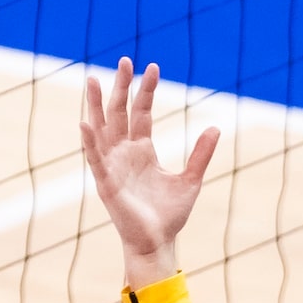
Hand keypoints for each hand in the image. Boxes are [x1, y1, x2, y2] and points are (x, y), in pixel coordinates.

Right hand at [79, 59, 218, 290]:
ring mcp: (112, 165)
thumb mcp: (190, 180)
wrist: (158, 242)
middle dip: (121, 87)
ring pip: (101, 128)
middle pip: (120, 112)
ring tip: (91, 79)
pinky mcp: (106, 183)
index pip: (141, 113)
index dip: (146, 91)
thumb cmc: (170, 214)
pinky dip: (89, 141)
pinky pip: (95, 158)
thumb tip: (216, 127)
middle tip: (124, 61)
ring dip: (95, 104)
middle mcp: (124, 153)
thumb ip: (200, 154)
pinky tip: (86, 122)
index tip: (152, 67)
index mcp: (142, 150)